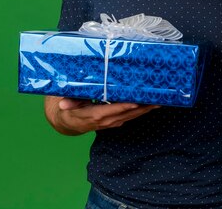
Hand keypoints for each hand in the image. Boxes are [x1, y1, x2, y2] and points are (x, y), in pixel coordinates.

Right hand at [44, 96, 159, 134]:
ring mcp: (111, 122)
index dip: (124, 107)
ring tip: (158, 101)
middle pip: (127, 114)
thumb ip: (69, 102)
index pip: (112, 111)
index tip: (136, 101)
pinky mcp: (114, 121)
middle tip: (156, 99)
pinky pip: (130, 116)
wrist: (68, 123)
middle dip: (142, 107)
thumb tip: (63, 103)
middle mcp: (105, 120)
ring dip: (145, 110)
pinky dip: (141, 111)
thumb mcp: (66, 104)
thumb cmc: (68, 109)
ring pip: (131, 116)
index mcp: (94, 115)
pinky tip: (150, 104)